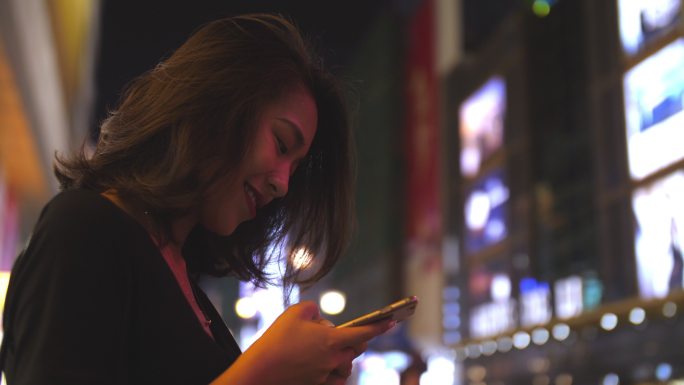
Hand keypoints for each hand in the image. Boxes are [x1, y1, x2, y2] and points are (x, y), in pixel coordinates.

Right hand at [231, 301, 393, 384]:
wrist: (258, 372)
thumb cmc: (275, 340)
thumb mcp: (294, 313)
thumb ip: (313, 310)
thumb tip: (322, 320)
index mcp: (331, 340)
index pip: (363, 332)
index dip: (379, 326)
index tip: (392, 321)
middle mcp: (333, 359)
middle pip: (356, 349)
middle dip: (355, 340)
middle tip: (343, 333)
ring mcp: (326, 375)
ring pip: (346, 366)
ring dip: (343, 357)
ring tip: (328, 349)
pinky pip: (335, 380)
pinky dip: (335, 372)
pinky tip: (327, 366)